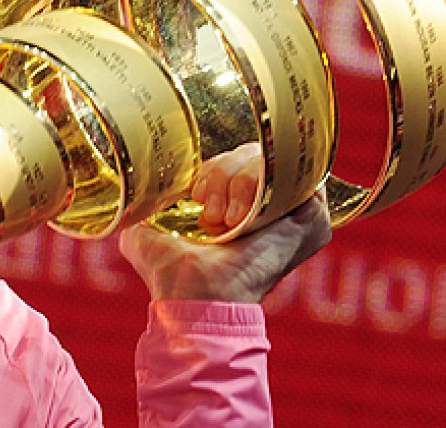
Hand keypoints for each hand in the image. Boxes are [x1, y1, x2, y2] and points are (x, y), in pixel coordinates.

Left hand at [119, 145, 331, 302]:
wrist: (196, 293)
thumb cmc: (169, 272)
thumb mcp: (144, 230)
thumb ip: (142, 205)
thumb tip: (133, 190)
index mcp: (236, 201)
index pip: (233, 157)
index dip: (213, 168)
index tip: (194, 196)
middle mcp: (268, 201)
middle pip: (250, 151)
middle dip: (221, 174)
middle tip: (211, 215)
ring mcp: (293, 207)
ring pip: (269, 158)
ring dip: (237, 184)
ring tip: (227, 222)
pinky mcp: (312, 213)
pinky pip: (291, 172)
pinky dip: (259, 184)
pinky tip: (245, 217)